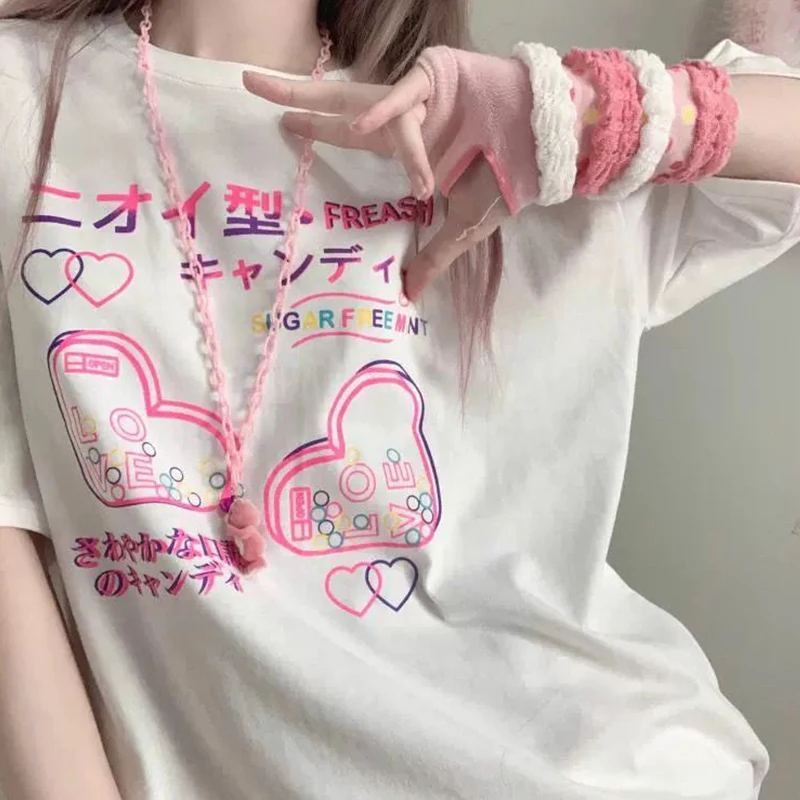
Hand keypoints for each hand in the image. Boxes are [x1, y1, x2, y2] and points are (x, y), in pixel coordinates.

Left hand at [243, 69, 508, 300]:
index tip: (284, 128)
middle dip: (298, 95)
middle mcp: (402, 120)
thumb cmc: (504, 183)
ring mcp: (418, 99)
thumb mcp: (459, 228)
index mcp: (405, 147)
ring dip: (322, 99)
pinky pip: (406, 94)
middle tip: (251, 86)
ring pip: (363, 93)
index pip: (350, 136)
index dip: (318, 130)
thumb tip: (410, 297)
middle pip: (340, 104)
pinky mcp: (439, 81)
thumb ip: (432, 257)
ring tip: (283, 109)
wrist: (542, 152)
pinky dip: (385, 113)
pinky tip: (357, 125)